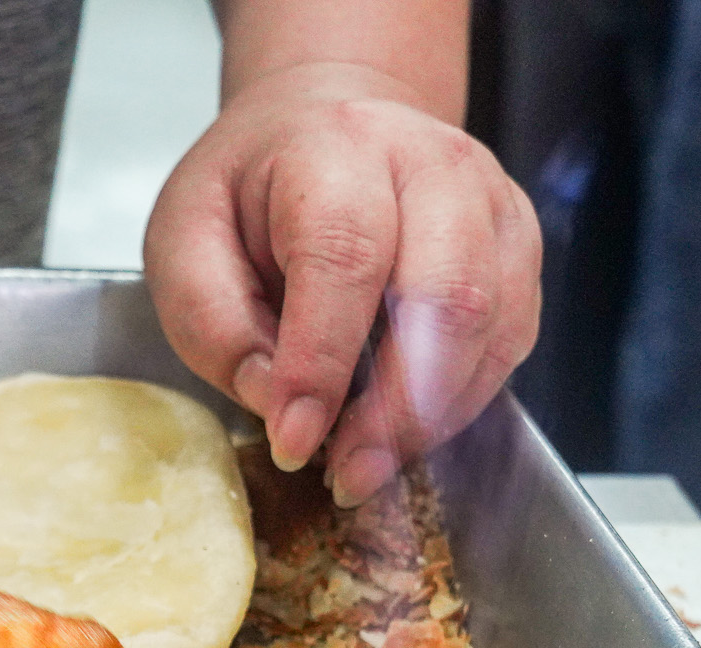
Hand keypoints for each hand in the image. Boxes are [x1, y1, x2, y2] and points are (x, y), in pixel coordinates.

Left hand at [145, 62, 540, 505]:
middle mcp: (432, 164)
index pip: (345, 259)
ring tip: (368, 464)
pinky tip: (405, 430)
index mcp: (335, 150)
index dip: (322, 362)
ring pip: (492, 323)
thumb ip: (213, 323)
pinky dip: (461, 401)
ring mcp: (490, 201)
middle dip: (396, 407)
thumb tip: (276, 401)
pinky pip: (511, 337)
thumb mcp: (183, 243)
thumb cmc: (249, 190)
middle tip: (345, 474)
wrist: (325, 121)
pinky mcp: (516, 245)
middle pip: (444, 295)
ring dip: (433, 415)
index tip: (294, 442)